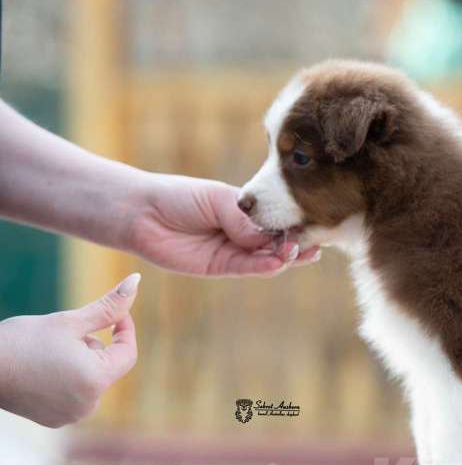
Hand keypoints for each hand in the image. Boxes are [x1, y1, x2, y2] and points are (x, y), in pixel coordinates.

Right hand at [0, 274, 140, 427]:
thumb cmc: (22, 341)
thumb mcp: (70, 321)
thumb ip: (109, 306)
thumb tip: (136, 280)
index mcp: (96, 381)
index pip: (128, 353)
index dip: (124, 329)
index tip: (114, 313)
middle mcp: (88, 405)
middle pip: (107, 365)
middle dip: (93, 344)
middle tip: (64, 335)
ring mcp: (70, 415)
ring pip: (90, 378)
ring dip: (80, 360)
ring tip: (48, 353)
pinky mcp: (54, 419)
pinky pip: (74, 392)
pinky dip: (67, 377)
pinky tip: (41, 368)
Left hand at [128, 174, 319, 276]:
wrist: (142, 213)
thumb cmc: (178, 196)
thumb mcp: (218, 199)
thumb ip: (243, 219)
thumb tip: (267, 239)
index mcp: (244, 211)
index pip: (276, 219)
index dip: (294, 223)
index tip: (314, 222)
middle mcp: (240, 232)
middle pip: (276, 241)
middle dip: (296, 243)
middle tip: (315, 243)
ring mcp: (231, 250)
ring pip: (265, 258)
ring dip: (284, 256)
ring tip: (301, 252)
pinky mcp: (218, 267)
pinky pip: (247, 268)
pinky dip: (264, 266)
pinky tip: (278, 262)